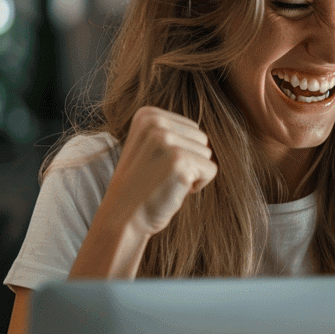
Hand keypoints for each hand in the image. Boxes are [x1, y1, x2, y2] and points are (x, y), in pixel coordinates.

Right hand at [99, 106, 217, 238]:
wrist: (124, 217)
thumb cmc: (141, 186)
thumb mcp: (149, 147)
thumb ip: (171, 132)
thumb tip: (202, 134)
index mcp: (148, 116)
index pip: (191, 129)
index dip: (181, 152)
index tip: (157, 165)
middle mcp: (156, 123)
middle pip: (201, 139)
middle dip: (189, 161)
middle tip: (162, 176)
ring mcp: (167, 141)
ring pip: (206, 155)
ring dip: (192, 173)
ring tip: (166, 182)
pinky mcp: (180, 161)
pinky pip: (210, 170)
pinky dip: (198, 185)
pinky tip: (174, 190)